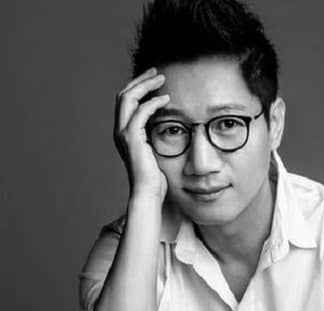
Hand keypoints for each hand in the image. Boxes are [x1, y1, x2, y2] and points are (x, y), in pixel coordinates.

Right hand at [113, 67, 170, 201]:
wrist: (149, 192)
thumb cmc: (156, 176)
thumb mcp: (156, 150)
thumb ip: (157, 135)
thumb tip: (170, 124)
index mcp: (124, 132)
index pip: (126, 101)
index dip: (138, 87)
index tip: (154, 79)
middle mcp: (120, 130)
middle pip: (124, 95)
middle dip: (141, 80)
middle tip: (157, 72)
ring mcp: (123, 134)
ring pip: (128, 99)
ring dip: (146, 86)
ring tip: (162, 79)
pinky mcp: (132, 139)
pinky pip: (140, 113)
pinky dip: (152, 103)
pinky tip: (166, 99)